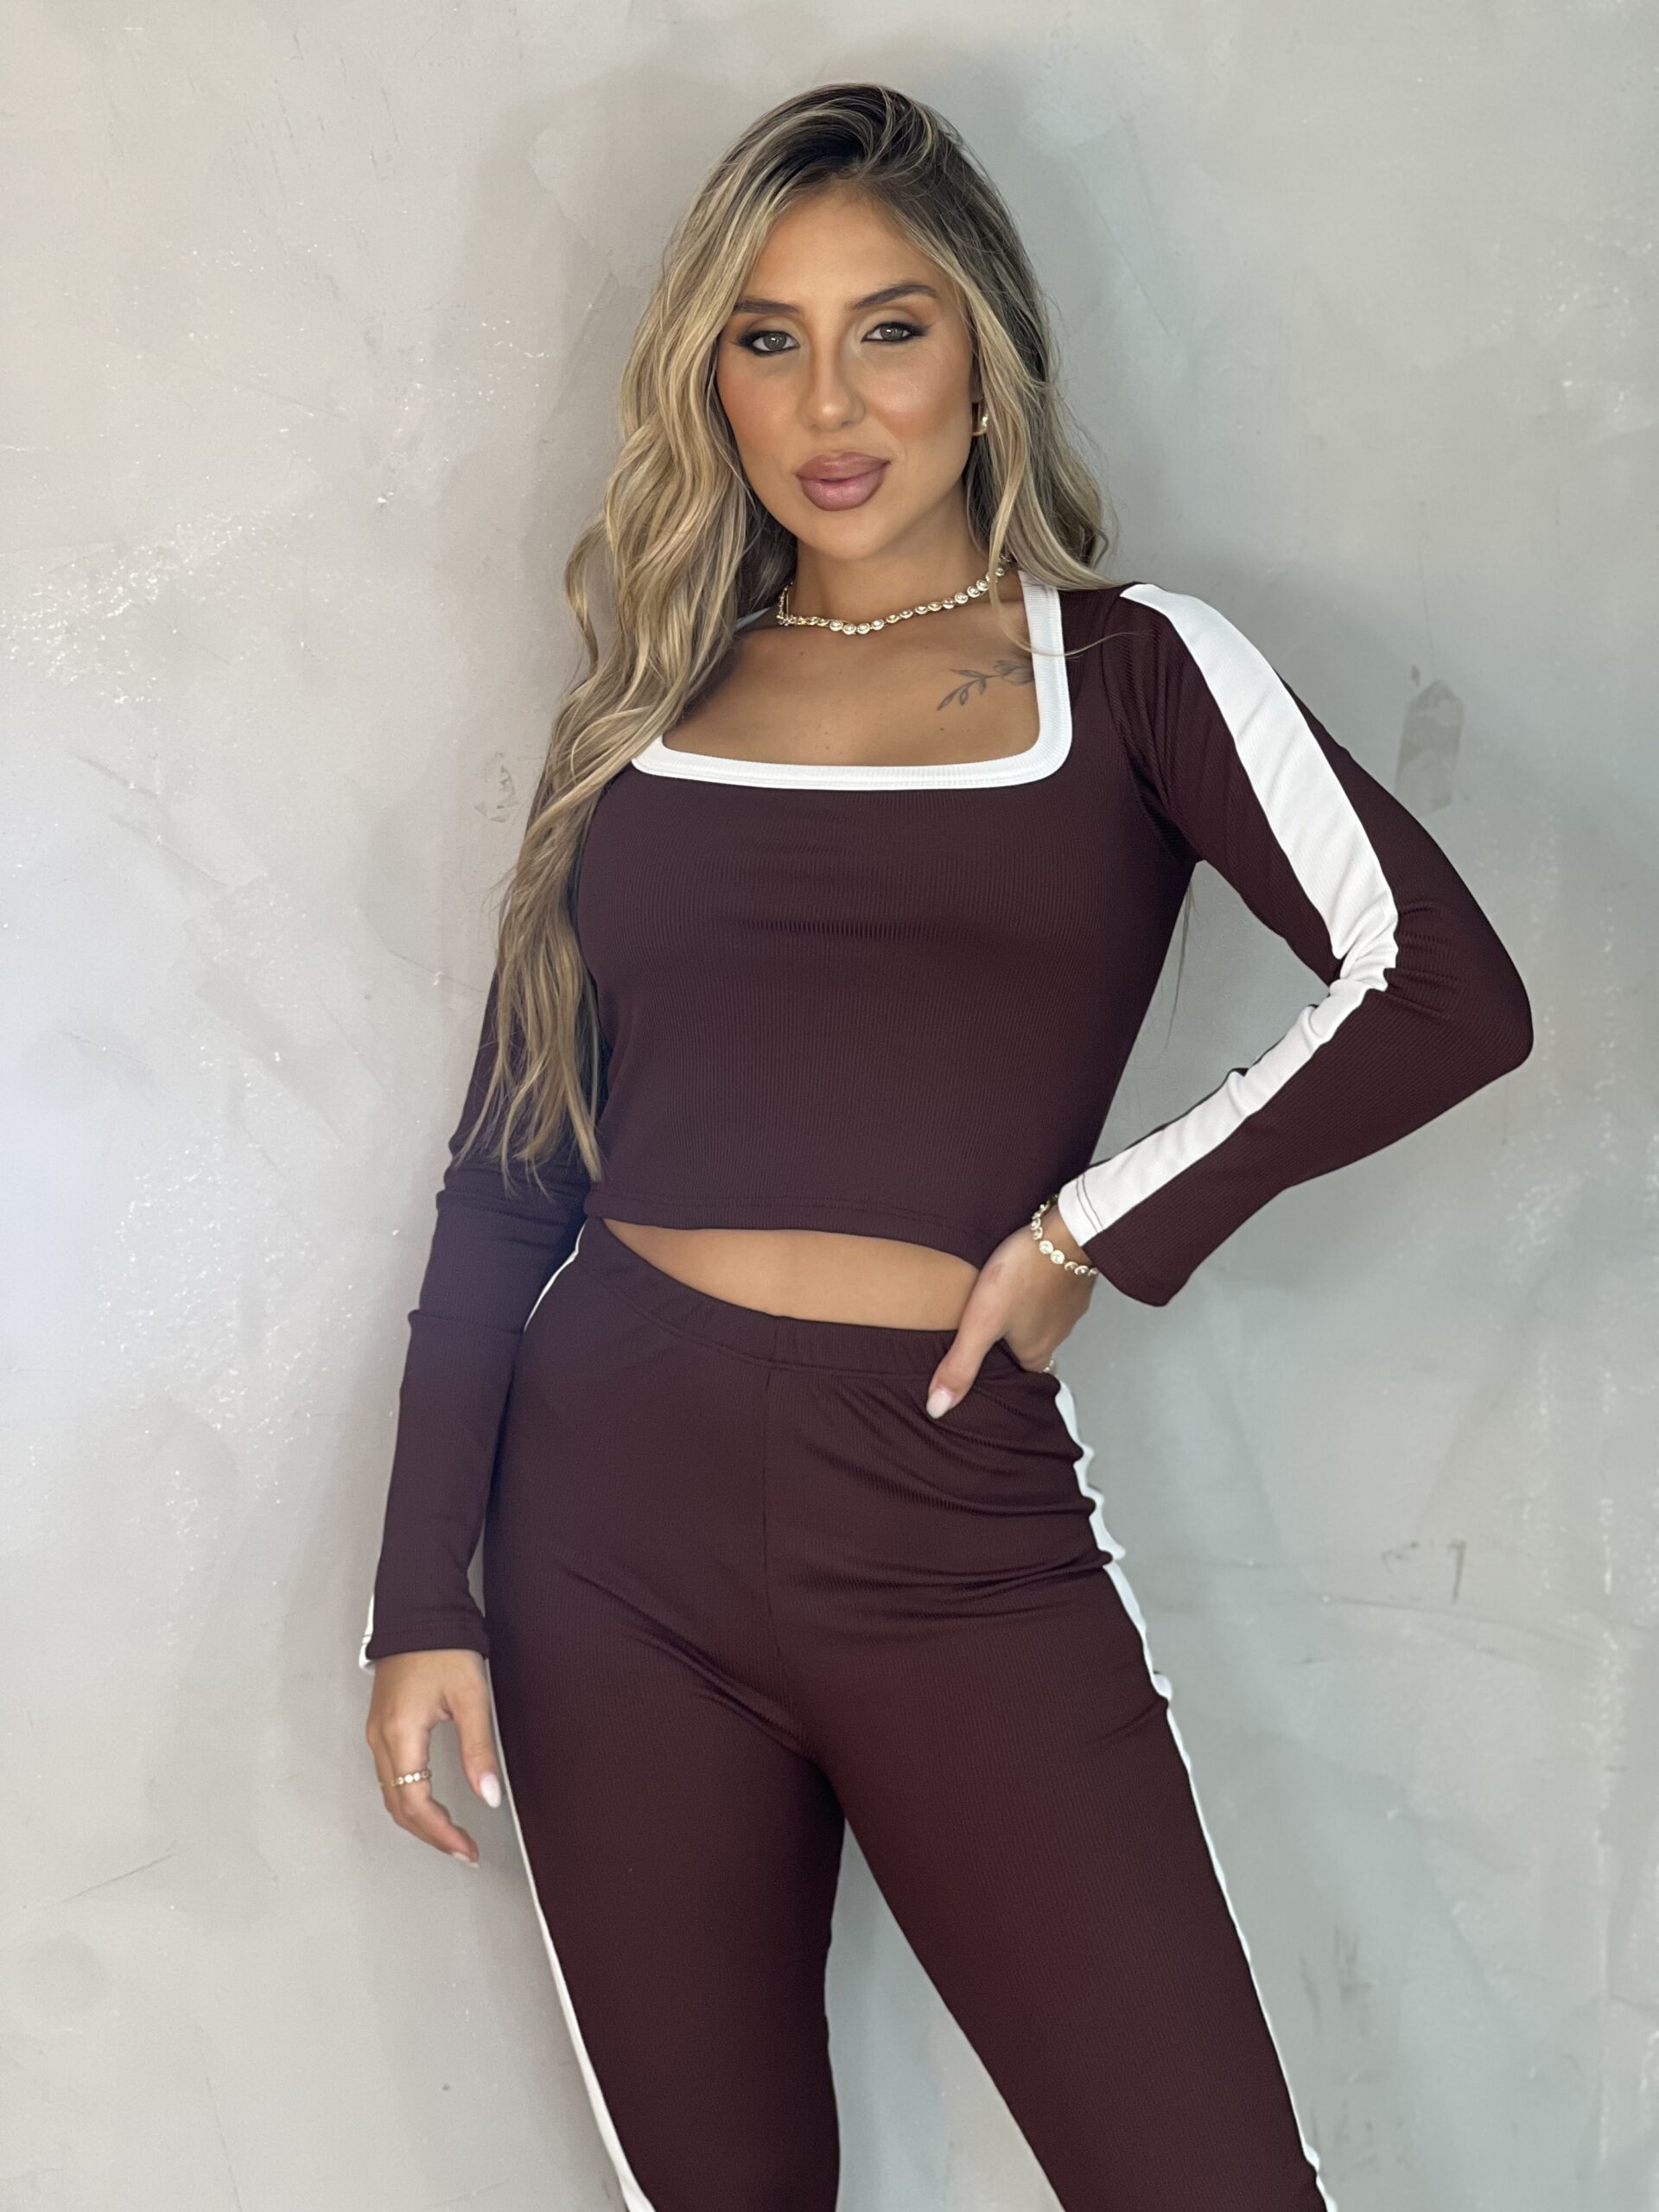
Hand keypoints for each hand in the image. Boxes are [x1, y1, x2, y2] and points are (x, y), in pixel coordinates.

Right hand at [365, 1648, 502, 1865]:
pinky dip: (410, 1799)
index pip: (415, 1803)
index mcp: (400, 1734)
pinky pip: (390, 1776)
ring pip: (391, 1794)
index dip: (441, 1834)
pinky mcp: (382, 1726)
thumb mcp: (471, 1698)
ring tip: (451, 1835)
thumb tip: (489, 1795)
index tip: (466, 1849)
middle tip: (462, 1851)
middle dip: (430, 1835)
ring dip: (419, 1820)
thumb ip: (478, 1750)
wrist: (419, 1613)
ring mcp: (377, 1733)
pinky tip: (430, 1804)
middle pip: (398, 1806)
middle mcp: (381, 1738)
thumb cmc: (443, 1647)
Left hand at [924, 1204, 1095, 1417]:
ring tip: (997, 1303)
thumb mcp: (981, 1322)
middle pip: (1028, 1349)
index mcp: (1036, 1353)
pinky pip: (1050, 1294)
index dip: (1002, 1378)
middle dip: (1008, 1345)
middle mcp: (1056, 1335)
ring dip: (1021, 1315)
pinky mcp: (1070, 1281)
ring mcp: (1066, 1308)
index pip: (1020, 1380)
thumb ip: (960, 1364)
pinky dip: (1035, 1290)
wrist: (1066, 1231)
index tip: (986, 1375)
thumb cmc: (1026, 1272)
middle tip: (985, 1335)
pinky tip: (1019, 1278)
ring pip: (1039, 1321)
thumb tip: (939, 1406)